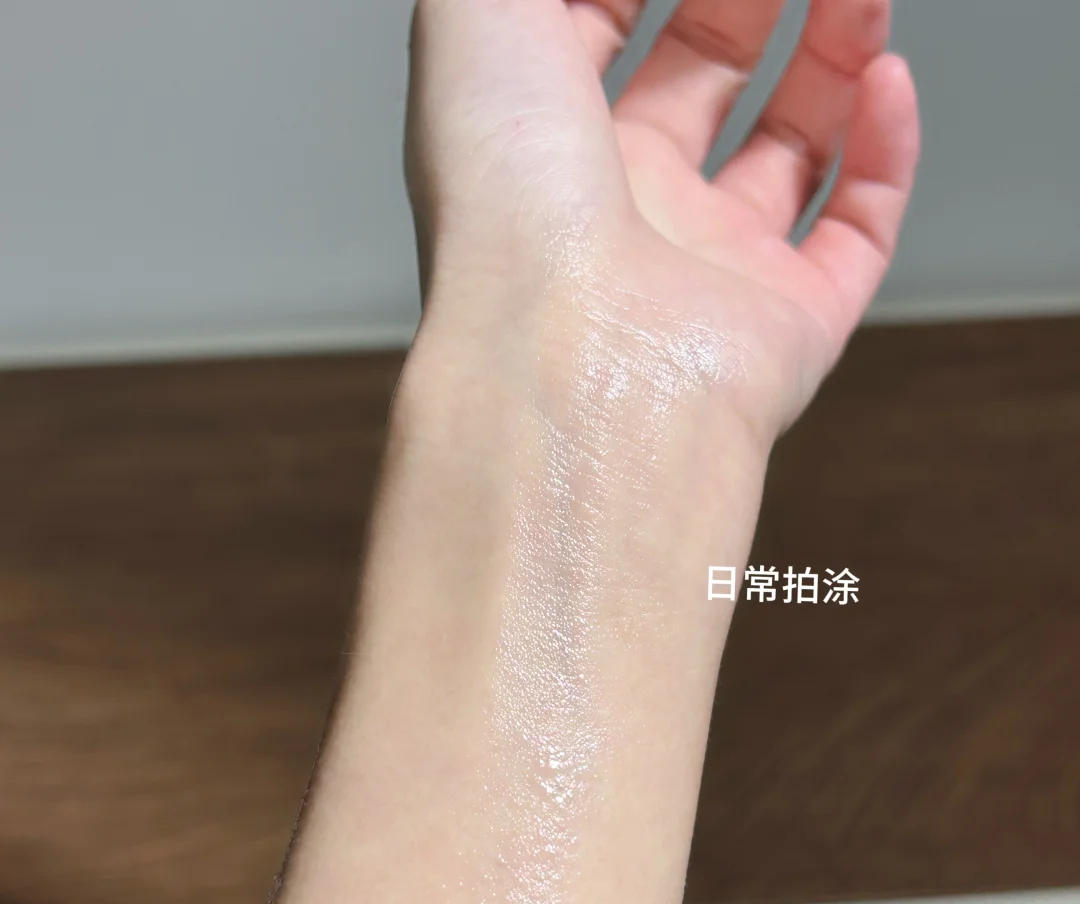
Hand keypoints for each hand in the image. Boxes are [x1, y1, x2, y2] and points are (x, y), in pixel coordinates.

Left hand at [406, 0, 918, 444]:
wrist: (574, 360)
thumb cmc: (507, 207)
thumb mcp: (476, 16)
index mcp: (546, 148)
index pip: (602, 29)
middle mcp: (626, 213)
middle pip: (707, 80)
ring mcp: (710, 272)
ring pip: (793, 147)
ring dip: (834, 53)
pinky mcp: (788, 326)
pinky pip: (856, 232)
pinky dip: (884, 152)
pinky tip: (887, 76)